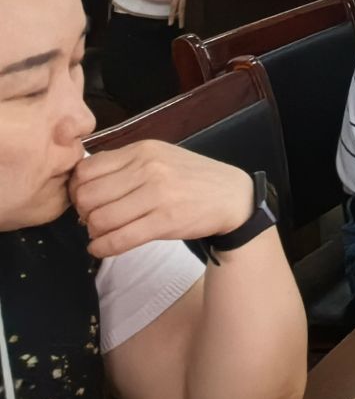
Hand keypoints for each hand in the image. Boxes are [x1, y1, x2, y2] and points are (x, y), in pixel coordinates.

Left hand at [69, 141, 259, 258]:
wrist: (233, 196)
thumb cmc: (192, 178)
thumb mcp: (160, 157)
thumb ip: (125, 164)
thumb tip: (82, 186)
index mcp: (143, 150)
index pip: (86, 170)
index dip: (77, 189)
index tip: (87, 200)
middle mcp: (148, 168)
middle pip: (87, 196)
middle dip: (84, 213)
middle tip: (94, 219)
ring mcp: (157, 195)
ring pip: (99, 220)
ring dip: (94, 232)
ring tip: (104, 233)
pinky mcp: (165, 221)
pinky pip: (117, 240)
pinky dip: (102, 248)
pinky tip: (103, 248)